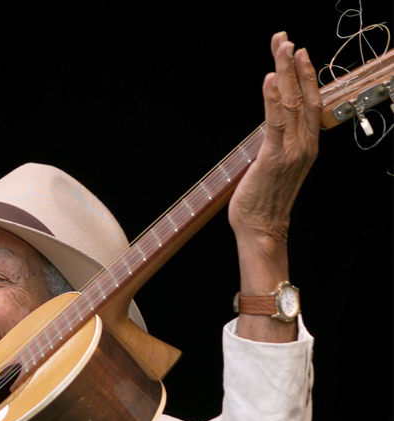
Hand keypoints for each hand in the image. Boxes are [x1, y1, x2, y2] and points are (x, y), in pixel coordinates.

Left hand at [228, 32, 319, 254]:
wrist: (263, 228)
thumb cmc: (264, 200)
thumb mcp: (275, 165)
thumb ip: (277, 143)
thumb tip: (269, 126)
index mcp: (306, 145)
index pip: (310, 102)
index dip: (305, 75)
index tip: (298, 51)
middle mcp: (304, 144)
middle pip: (303, 95)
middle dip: (294, 65)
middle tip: (285, 39)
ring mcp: (291, 150)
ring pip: (291, 103)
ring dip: (285, 73)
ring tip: (280, 48)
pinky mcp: (274, 157)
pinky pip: (274, 123)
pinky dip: (273, 99)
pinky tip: (270, 79)